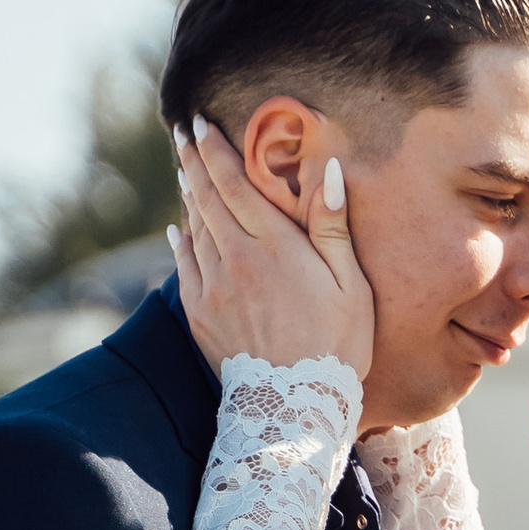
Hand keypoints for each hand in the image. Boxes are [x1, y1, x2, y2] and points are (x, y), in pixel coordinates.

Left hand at [170, 118, 374, 385]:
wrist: (296, 405)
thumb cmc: (336, 345)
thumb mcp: (350, 284)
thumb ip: (333, 225)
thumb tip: (329, 170)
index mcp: (273, 245)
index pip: (234, 183)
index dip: (215, 150)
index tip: (201, 124)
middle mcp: (235, 259)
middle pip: (206, 198)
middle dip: (193, 163)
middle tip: (183, 135)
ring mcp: (213, 288)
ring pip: (194, 229)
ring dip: (188, 197)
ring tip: (185, 174)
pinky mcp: (201, 315)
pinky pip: (184, 267)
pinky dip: (180, 242)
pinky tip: (178, 230)